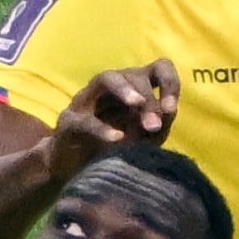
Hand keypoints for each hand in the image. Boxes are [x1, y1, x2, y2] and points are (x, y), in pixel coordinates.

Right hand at [54, 60, 180, 166]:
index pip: (159, 68)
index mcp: (136, 87)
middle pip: (133, 74)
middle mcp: (113, 86)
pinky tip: (116, 138)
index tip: (170, 109)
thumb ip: (159, 124)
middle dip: (147, 99)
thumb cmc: (116, 149)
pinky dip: (101, 128)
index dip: (169, 83)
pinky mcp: (69, 120)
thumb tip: (166, 112)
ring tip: (137, 105)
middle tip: (153, 125)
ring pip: (106, 78)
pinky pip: (85, 119)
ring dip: (124, 90)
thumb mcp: (146, 138)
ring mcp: (87, 99)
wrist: (76, 170)